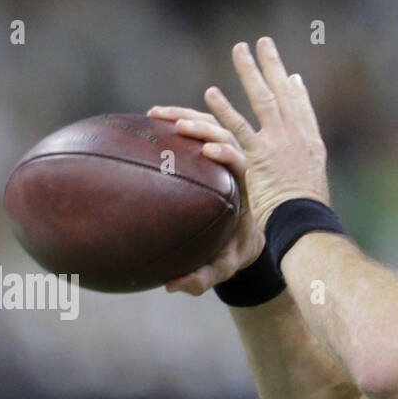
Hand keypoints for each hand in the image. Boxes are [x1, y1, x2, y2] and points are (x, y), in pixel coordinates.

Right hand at [145, 105, 264, 294]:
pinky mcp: (211, 152)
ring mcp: (224, 156)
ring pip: (211, 125)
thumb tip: (171, 285)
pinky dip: (178, 119)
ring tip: (155, 113)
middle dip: (204, 126)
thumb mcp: (221, 269)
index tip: (211, 150)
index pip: (243, 163)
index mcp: (246, 191)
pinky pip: (198, 130)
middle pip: (228, 134)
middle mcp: (238, 168)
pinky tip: (151, 117)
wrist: (244, 241)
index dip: (230, 153)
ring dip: (186, 115)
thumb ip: (201, 278)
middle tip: (178, 125)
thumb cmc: (233, 255)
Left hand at [204, 37, 330, 228]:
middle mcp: (298, 139)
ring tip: (239, 50)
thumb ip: (305, 171)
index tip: (291, 76)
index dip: (297, 93)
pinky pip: (238, 128)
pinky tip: (212, 93)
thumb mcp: (312, 189)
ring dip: (250, 73)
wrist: (305, 225)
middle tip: (263, 42)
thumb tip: (304, 166)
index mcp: (311, 147)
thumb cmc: (308, 216)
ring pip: (264, 101)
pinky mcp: (260, 156)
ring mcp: (280, 144)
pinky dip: (225, 109)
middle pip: (285, 95)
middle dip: (274, 66)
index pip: (304, 112)